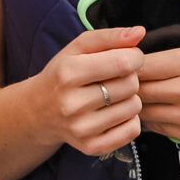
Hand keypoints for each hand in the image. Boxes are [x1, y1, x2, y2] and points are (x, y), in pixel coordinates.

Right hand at [21, 27, 144, 158]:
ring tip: (112, 96)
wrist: (38, 112)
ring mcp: (81, 128)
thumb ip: (110, 36)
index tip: (128, 58)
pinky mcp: (90, 147)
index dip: (134, 57)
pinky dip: (129, 120)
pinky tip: (113, 113)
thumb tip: (140, 32)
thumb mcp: (78, 48)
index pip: (124, 62)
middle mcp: (72, 103)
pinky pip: (132, 130)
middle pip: (131, 85)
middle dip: (130, 77)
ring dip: (130, 98)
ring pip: (134, 107)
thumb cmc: (63, 74)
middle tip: (114, 78)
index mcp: (68, 73)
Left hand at [135, 0, 179, 148]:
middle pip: (138, 88)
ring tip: (137, 93)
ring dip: (137, 102)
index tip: (129, 58)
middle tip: (125, 76)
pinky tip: (155, 109)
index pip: (142, 63)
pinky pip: (157, 129)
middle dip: (129, 82)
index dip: (130, 61)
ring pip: (143, 111)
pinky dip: (151, 119)